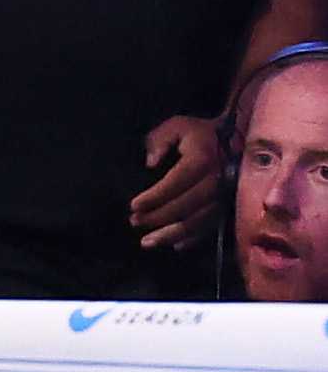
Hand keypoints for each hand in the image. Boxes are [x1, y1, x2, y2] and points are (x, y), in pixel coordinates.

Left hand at [130, 112, 225, 252]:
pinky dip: (193, 239)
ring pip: (196, 222)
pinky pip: (211, 228)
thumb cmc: (201, 134)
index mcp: (201, 161)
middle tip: (135, 223)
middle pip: (184, 207)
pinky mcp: (229, 208)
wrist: (238, 140)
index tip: (133, 206)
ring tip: (148, 242)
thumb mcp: (177, 127)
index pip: (174, 183)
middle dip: (157, 218)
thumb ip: (159, 140)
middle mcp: (215, 183)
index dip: (153, 197)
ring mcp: (224, 198)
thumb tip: (150, 164)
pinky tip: (175, 245)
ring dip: (171, 234)